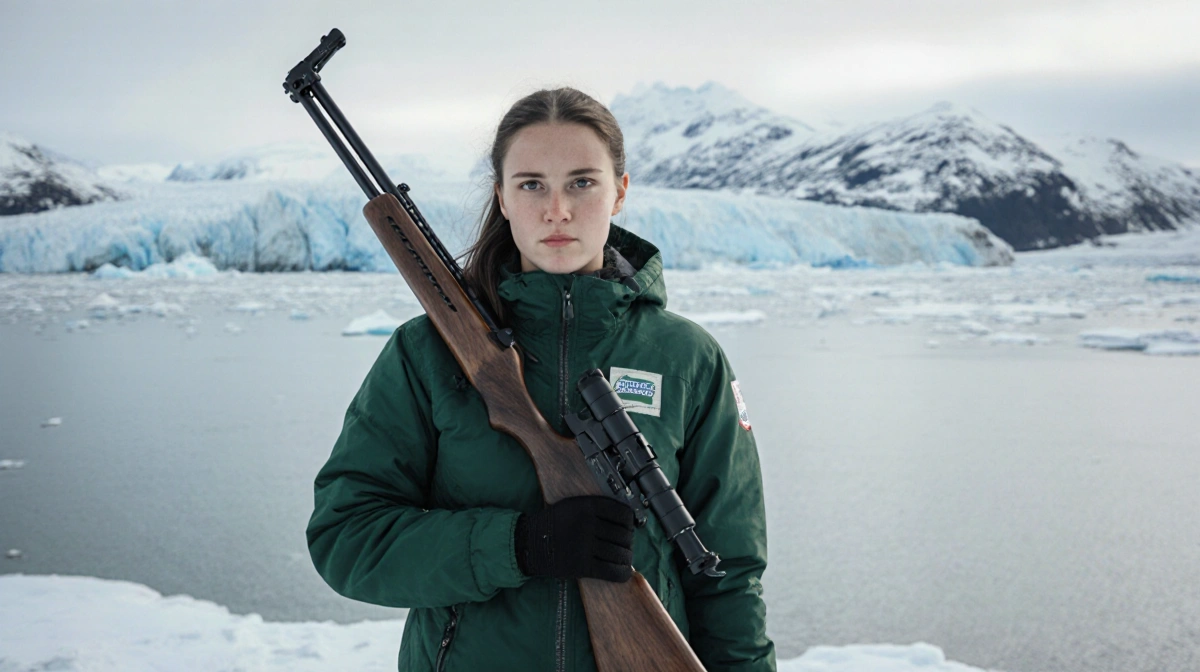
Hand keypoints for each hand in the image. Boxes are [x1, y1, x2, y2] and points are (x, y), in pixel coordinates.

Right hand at [514, 495, 634, 582]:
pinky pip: (611, 571)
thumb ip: (597, 509)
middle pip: (623, 535)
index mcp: (587, 506)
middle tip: (625, 545)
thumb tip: (627, 521)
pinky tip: (624, 573)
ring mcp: (584, 545)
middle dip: (628, 542)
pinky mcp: (582, 565)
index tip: (629, 527)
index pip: (622, 514)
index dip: (630, 523)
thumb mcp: (573, 505)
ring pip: (619, 554)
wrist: (530, 543)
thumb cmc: (554, 524)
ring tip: (624, 558)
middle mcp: (587, 524)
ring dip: (626, 558)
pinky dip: (622, 573)